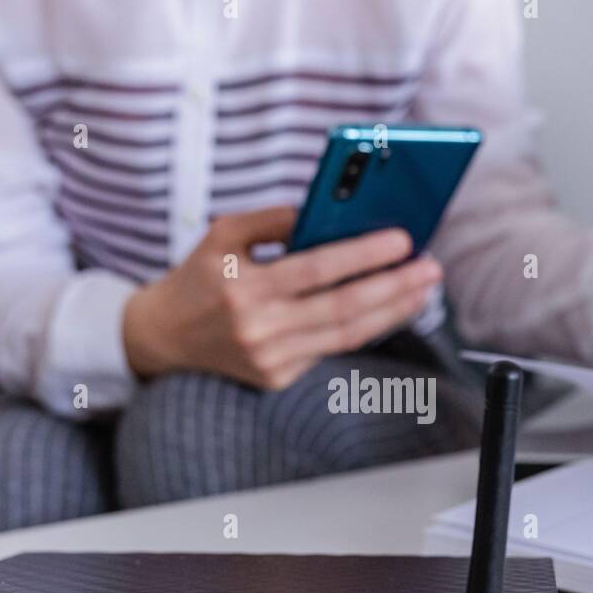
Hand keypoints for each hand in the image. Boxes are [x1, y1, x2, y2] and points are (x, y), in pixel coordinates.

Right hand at [123, 206, 439, 388]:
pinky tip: (390, 308)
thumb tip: (327, 213)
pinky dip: (364, 328)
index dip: (363, 255)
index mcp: (243, 288)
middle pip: (342, 309)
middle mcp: (259, 329)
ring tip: (422, 289)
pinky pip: (331, 349)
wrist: (161, 338)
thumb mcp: (222, 234)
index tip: (402, 240)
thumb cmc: (198, 278)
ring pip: (346, 336)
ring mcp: (270, 360)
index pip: (316, 269)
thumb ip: (273, 220)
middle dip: (394, 287)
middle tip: (431, 268)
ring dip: (392, 312)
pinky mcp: (277, 379)